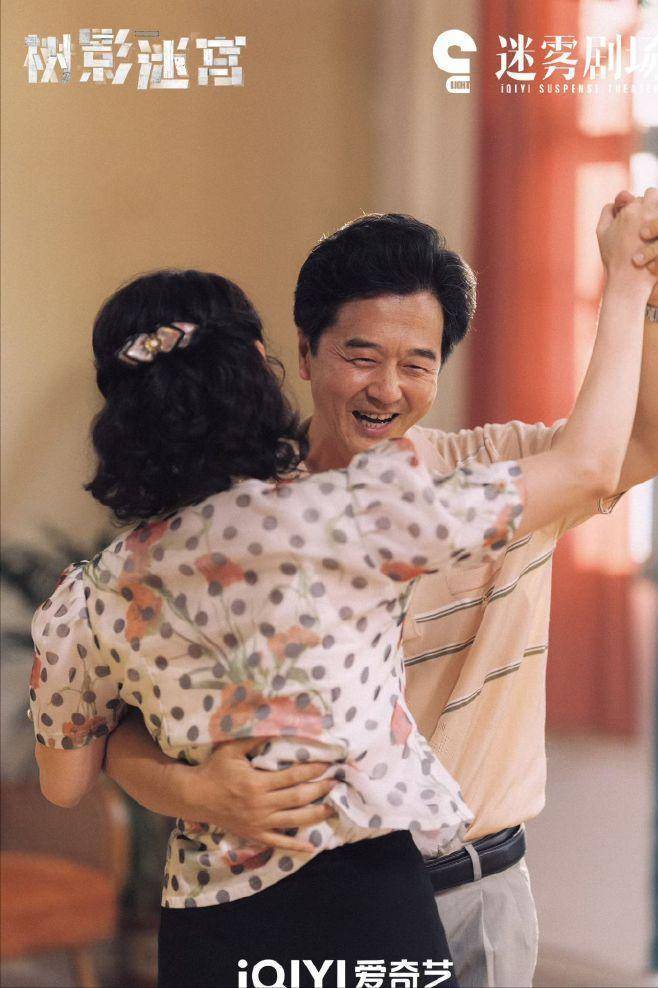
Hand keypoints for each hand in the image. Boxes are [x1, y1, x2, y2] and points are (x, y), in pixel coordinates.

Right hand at [182, 737, 336, 852]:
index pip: (292, 776)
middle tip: (336, 782)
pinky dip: (295, 846)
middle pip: (298, 798)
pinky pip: (278, 842)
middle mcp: (261, 805)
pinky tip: (311, 847)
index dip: (312, 770)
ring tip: (332, 808)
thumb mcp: (231, 749)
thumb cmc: (214, 769)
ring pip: (293, 821)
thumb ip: (254, 737)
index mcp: (257, 783)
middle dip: (319, 790)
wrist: (194, 796)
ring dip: (315, 814)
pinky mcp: (254, 834)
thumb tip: (275, 722)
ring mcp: (258, 822)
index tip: (327, 764)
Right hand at [597, 187, 656, 300]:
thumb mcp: (602, 232)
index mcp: (630, 210)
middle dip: (650, 204)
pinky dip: (657, 229)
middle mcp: (647, 212)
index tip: (635, 216)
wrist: (628, 281)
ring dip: (655, 214)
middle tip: (645, 221)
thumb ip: (607, 212)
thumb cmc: (613, 258)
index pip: (640, 195)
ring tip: (650, 231)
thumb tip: (619, 199)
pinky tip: (654, 237)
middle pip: (654, 195)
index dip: (638, 204)